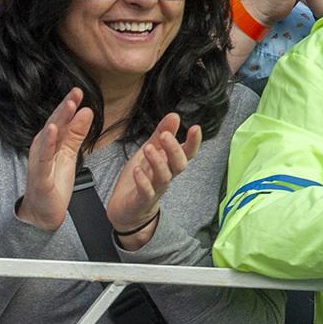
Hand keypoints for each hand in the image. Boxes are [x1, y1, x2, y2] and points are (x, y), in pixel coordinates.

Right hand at [15, 89, 92, 230]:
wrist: (42, 213)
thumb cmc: (53, 183)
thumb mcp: (69, 155)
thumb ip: (77, 134)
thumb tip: (87, 111)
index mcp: (50, 142)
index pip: (61, 120)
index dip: (69, 105)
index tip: (79, 91)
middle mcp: (42, 148)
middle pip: (55, 123)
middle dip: (66, 107)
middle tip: (76, 92)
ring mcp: (40, 161)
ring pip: (50, 137)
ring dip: (60, 120)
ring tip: (70, 105)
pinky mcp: (41, 176)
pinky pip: (45, 158)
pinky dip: (48, 143)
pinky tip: (54, 131)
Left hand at [105, 113, 199, 250]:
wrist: (126, 208)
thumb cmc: (141, 176)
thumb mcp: (149, 150)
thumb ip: (160, 133)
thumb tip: (175, 115)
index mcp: (169, 163)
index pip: (187, 153)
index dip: (193, 142)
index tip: (195, 128)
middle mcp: (166, 176)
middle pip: (179, 165)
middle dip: (174, 150)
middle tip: (165, 136)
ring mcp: (155, 189)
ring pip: (164, 177)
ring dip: (157, 162)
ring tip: (148, 148)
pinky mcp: (142, 200)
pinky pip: (146, 192)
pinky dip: (143, 181)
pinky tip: (137, 171)